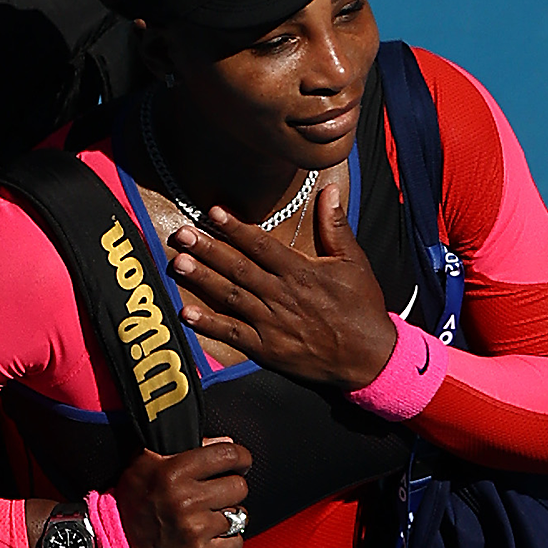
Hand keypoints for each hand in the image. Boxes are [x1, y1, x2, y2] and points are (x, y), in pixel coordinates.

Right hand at [113, 437, 251, 547]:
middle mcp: (186, 500)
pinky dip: (227, 541)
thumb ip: (185, 445)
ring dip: (226, 516)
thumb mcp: (147, 461)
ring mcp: (194, 530)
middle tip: (215, 494)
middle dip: (229, 488)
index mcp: (174, 472)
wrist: (114, 543)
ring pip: (238, 515)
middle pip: (238, 487)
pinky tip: (209, 537)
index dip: (240, 458)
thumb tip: (227, 443)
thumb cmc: (133, 499)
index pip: (229, 456)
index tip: (239, 463)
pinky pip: (236, 543)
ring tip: (206, 517)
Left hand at [168, 183, 396, 389]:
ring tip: (178, 263)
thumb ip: (335, 226)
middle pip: (238, 267)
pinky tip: (187, 314)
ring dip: (202, 280)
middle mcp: (281, 295)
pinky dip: (209, 325)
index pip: (261, 245)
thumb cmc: (362, 308)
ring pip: (231, 296)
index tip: (212, 213)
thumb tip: (329, 190)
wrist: (369, 357)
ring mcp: (272, 323)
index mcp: (300, 272)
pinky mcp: (267, 348)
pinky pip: (233, 334)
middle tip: (181, 234)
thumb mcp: (354, 262)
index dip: (235, 228)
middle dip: (207, 249)